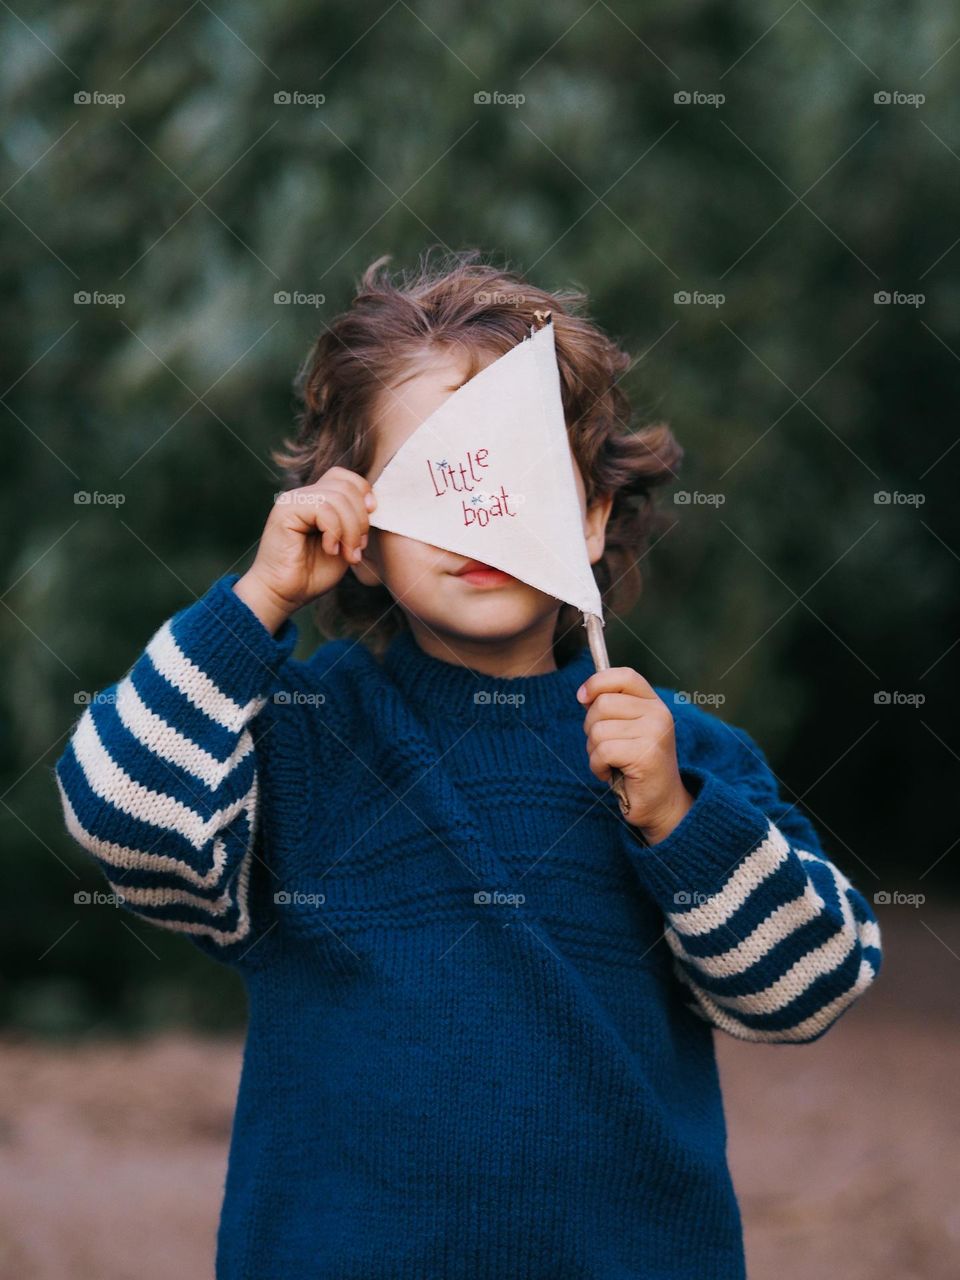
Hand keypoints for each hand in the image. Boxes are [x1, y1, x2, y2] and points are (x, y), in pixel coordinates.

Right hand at [234, 468, 375, 633]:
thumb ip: (354, 522)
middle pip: (346, 486)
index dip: (363, 495)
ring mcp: (292, 500)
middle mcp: (303, 495)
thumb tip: (373, 504)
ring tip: (346, 554)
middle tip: (356, 549)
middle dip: (360, 520)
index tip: (369, 523)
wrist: (283, 595)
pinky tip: (330, 550)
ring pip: (337, 497)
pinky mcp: (285, 511)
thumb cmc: (312, 575)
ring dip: (350, 530)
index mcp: (316, 499)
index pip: (346, 478)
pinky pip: (323, 509)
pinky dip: (334, 532)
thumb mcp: (344, 544)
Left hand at [577, 667, 693, 842]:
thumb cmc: (635, 766)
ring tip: (612, 763)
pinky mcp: (646, 755)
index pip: (624, 675)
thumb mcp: (625, 730)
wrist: (661, 804)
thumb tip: (584, 694)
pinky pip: (602, 751)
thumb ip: (610, 709)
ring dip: (594, 752)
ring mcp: (654, 733)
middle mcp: (658, 713)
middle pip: (602, 704)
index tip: (582, 698)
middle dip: (591, 728)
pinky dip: (597, 766)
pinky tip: (611, 774)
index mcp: (654, 703)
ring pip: (598, 730)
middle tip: (605, 748)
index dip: (597, 682)